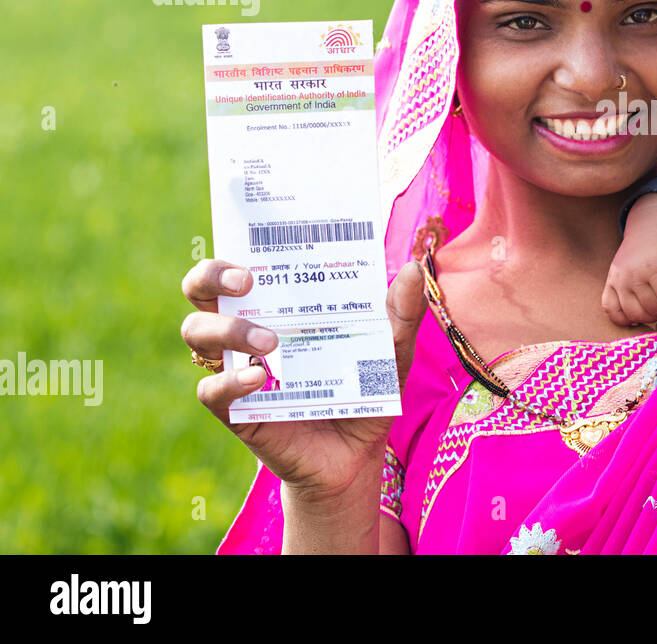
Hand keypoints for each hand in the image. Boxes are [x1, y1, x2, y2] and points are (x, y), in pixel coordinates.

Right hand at [180, 258, 424, 502]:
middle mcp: (247, 329)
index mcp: (280, 304)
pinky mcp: (235, 409)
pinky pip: (210, 389)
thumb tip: (414, 269)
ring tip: (271, 341)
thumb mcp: (393, 348)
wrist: (358, 454)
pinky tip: (260, 378)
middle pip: (200, 291)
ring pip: (197, 332)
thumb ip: (403, 312)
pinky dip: (230, 381)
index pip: (240, 266)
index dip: (231, 250)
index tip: (254, 247)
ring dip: (228, 328)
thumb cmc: (367, 388)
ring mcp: (237, 368)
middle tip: (247, 282)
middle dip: (210, 276)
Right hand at [602, 194, 656, 325]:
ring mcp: (619, 279)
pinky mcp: (610, 282)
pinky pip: (611, 311)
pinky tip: (639, 311)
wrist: (649, 223)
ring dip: (652, 315)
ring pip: (635, 315)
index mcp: (656, 266)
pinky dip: (625, 318)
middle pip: (655, 310)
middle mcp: (634, 274)